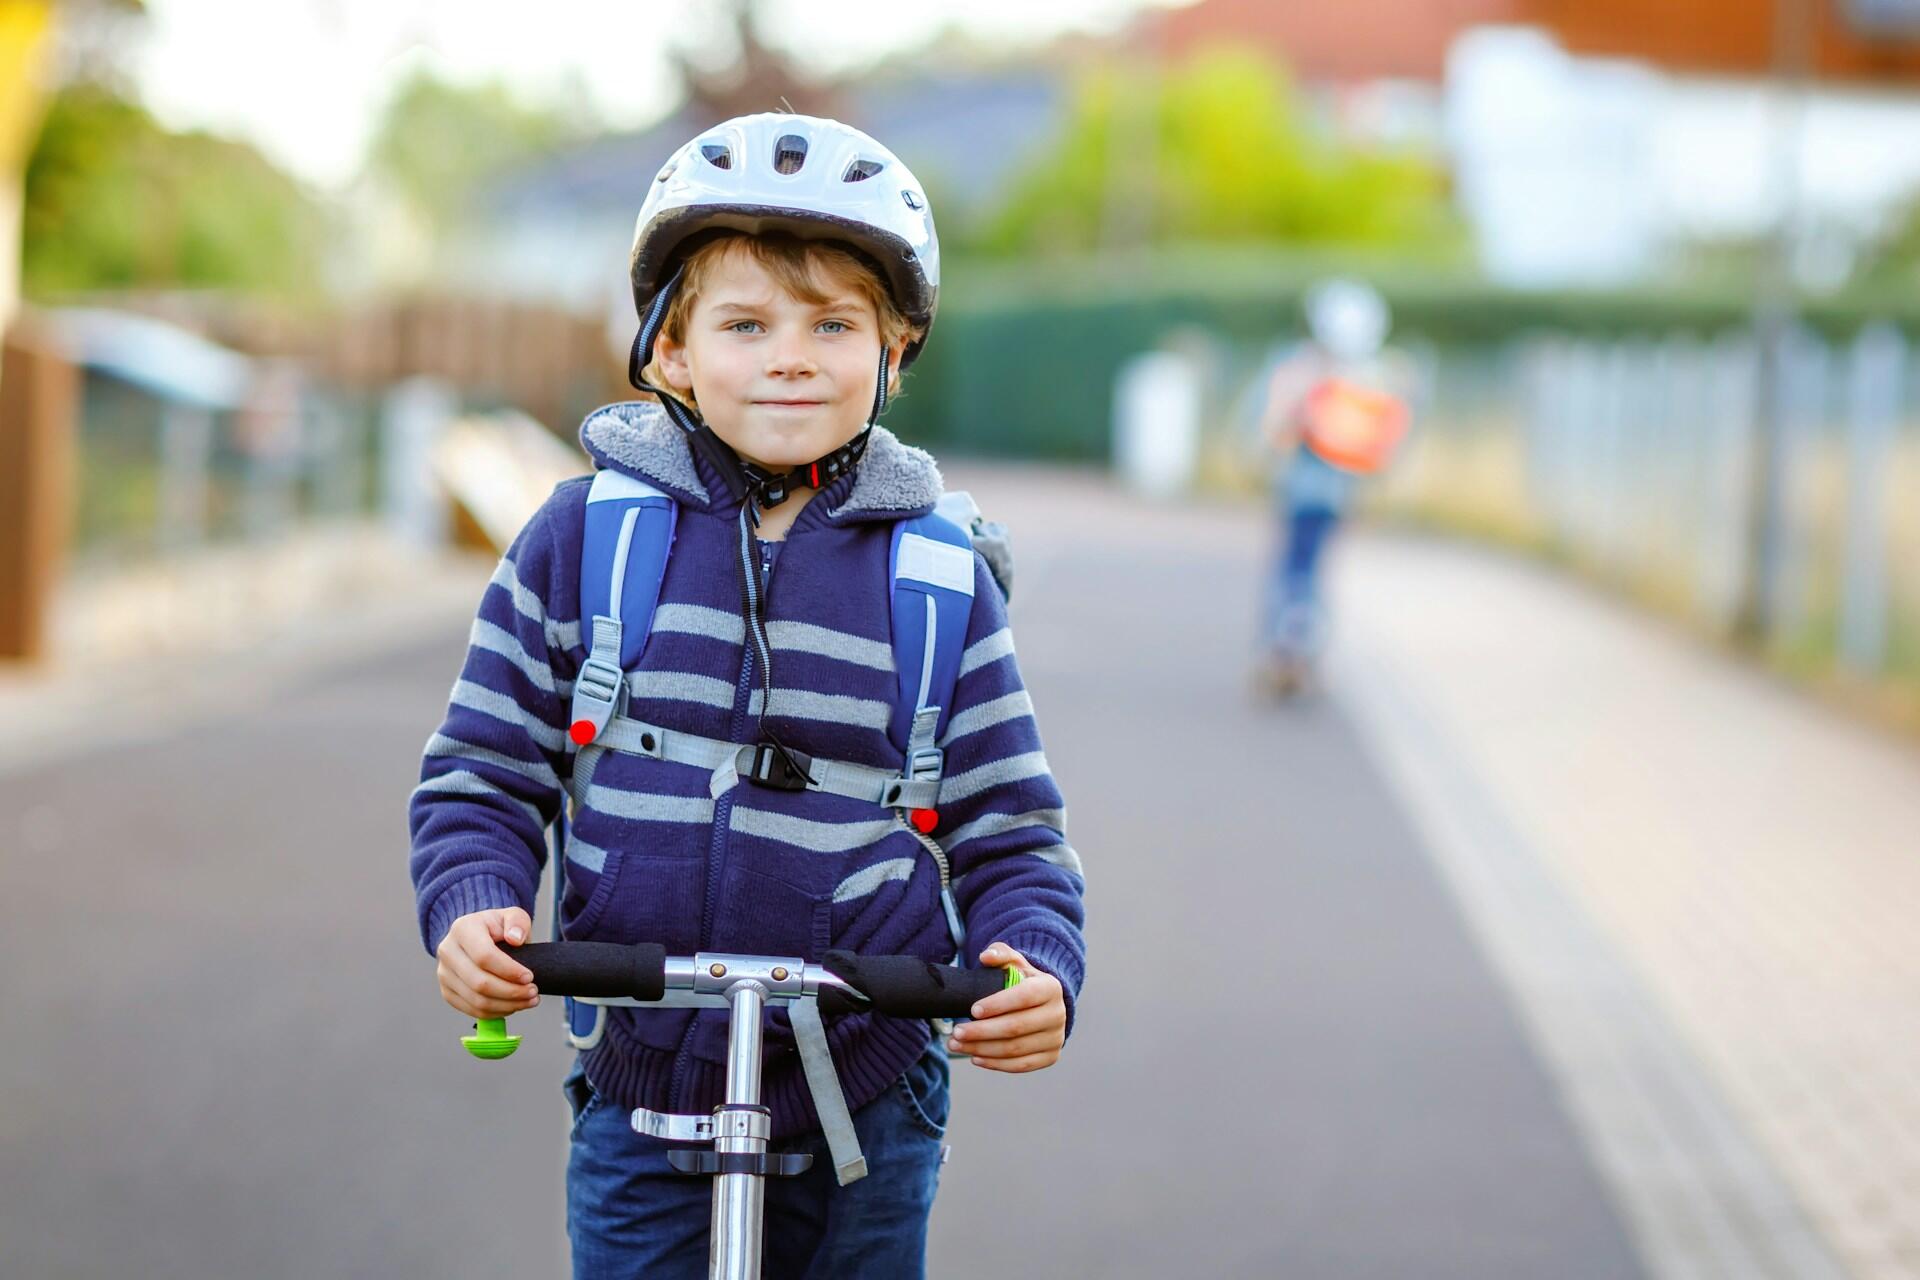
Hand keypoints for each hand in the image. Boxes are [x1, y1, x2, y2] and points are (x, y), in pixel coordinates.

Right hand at [435, 907, 538, 1019]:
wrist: (477, 937)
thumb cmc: (497, 927)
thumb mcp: (513, 916)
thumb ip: (518, 922)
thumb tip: (515, 938)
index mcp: (462, 929)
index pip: (484, 956)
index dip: (509, 971)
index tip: (529, 977)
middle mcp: (447, 952)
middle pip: (479, 983)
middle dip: (511, 992)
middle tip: (533, 992)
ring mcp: (444, 974)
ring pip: (476, 1001)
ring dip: (507, 1005)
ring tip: (529, 1000)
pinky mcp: (447, 992)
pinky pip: (472, 1010)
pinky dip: (496, 1012)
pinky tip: (513, 1006)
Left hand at [947, 943, 1065, 1073]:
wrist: (1043, 1004)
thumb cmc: (1022, 980)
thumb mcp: (1012, 962)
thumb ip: (999, 953)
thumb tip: (986, 957)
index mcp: (1050, 987)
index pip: (1024, 997)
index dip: (998, 1004)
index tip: (973, 1010)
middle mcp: (1058, 1014)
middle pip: (1016, 1027)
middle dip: (982, 1031)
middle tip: (956, 1032)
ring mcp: (1056, 1038)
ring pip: (1015, 1049)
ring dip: (982, 1050)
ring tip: (957, 1045)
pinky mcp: (1051, 1057)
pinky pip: (1021, 1065)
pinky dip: (996, 1064)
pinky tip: (975, 1058)